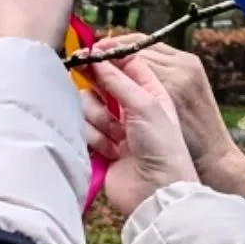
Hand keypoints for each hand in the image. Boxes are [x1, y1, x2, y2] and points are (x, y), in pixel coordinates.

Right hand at [84, 55, 197, 216]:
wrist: (155, 193)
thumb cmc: (162, 148)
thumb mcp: (145, 105)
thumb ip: (118, 79)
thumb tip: (96, 57)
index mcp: (150, 92)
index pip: (126, 62)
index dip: (108, 54)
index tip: (90, 50)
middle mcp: (132, 107)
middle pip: (103, 82)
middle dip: (96, 83)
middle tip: (82, 72)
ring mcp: (116, 127)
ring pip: (88, 106)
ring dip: (98, 119)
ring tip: (116, 136)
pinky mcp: (100, 146)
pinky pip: (84, 129)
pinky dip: (94, 139)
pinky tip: (111, 152)